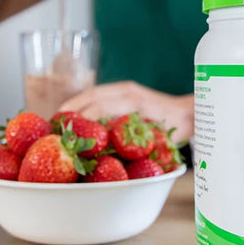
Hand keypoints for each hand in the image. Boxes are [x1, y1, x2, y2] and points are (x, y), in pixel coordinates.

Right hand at [57, 81, 193, 142]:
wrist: (188, 112)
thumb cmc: (175, 129)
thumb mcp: (157, 140)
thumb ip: (135, 145)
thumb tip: (110, 156)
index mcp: (135, 101)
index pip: (100, 106)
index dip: (82, 120)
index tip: (68, 133)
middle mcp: (127, 91)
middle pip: (90, 96)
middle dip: (70, 110)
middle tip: (54, 125)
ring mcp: (124, 88)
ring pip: (91, 92)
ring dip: (73, 105)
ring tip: (58, 119)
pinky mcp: (122, 89)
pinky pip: (97, 93)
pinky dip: (82, 103)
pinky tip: (73, 114)